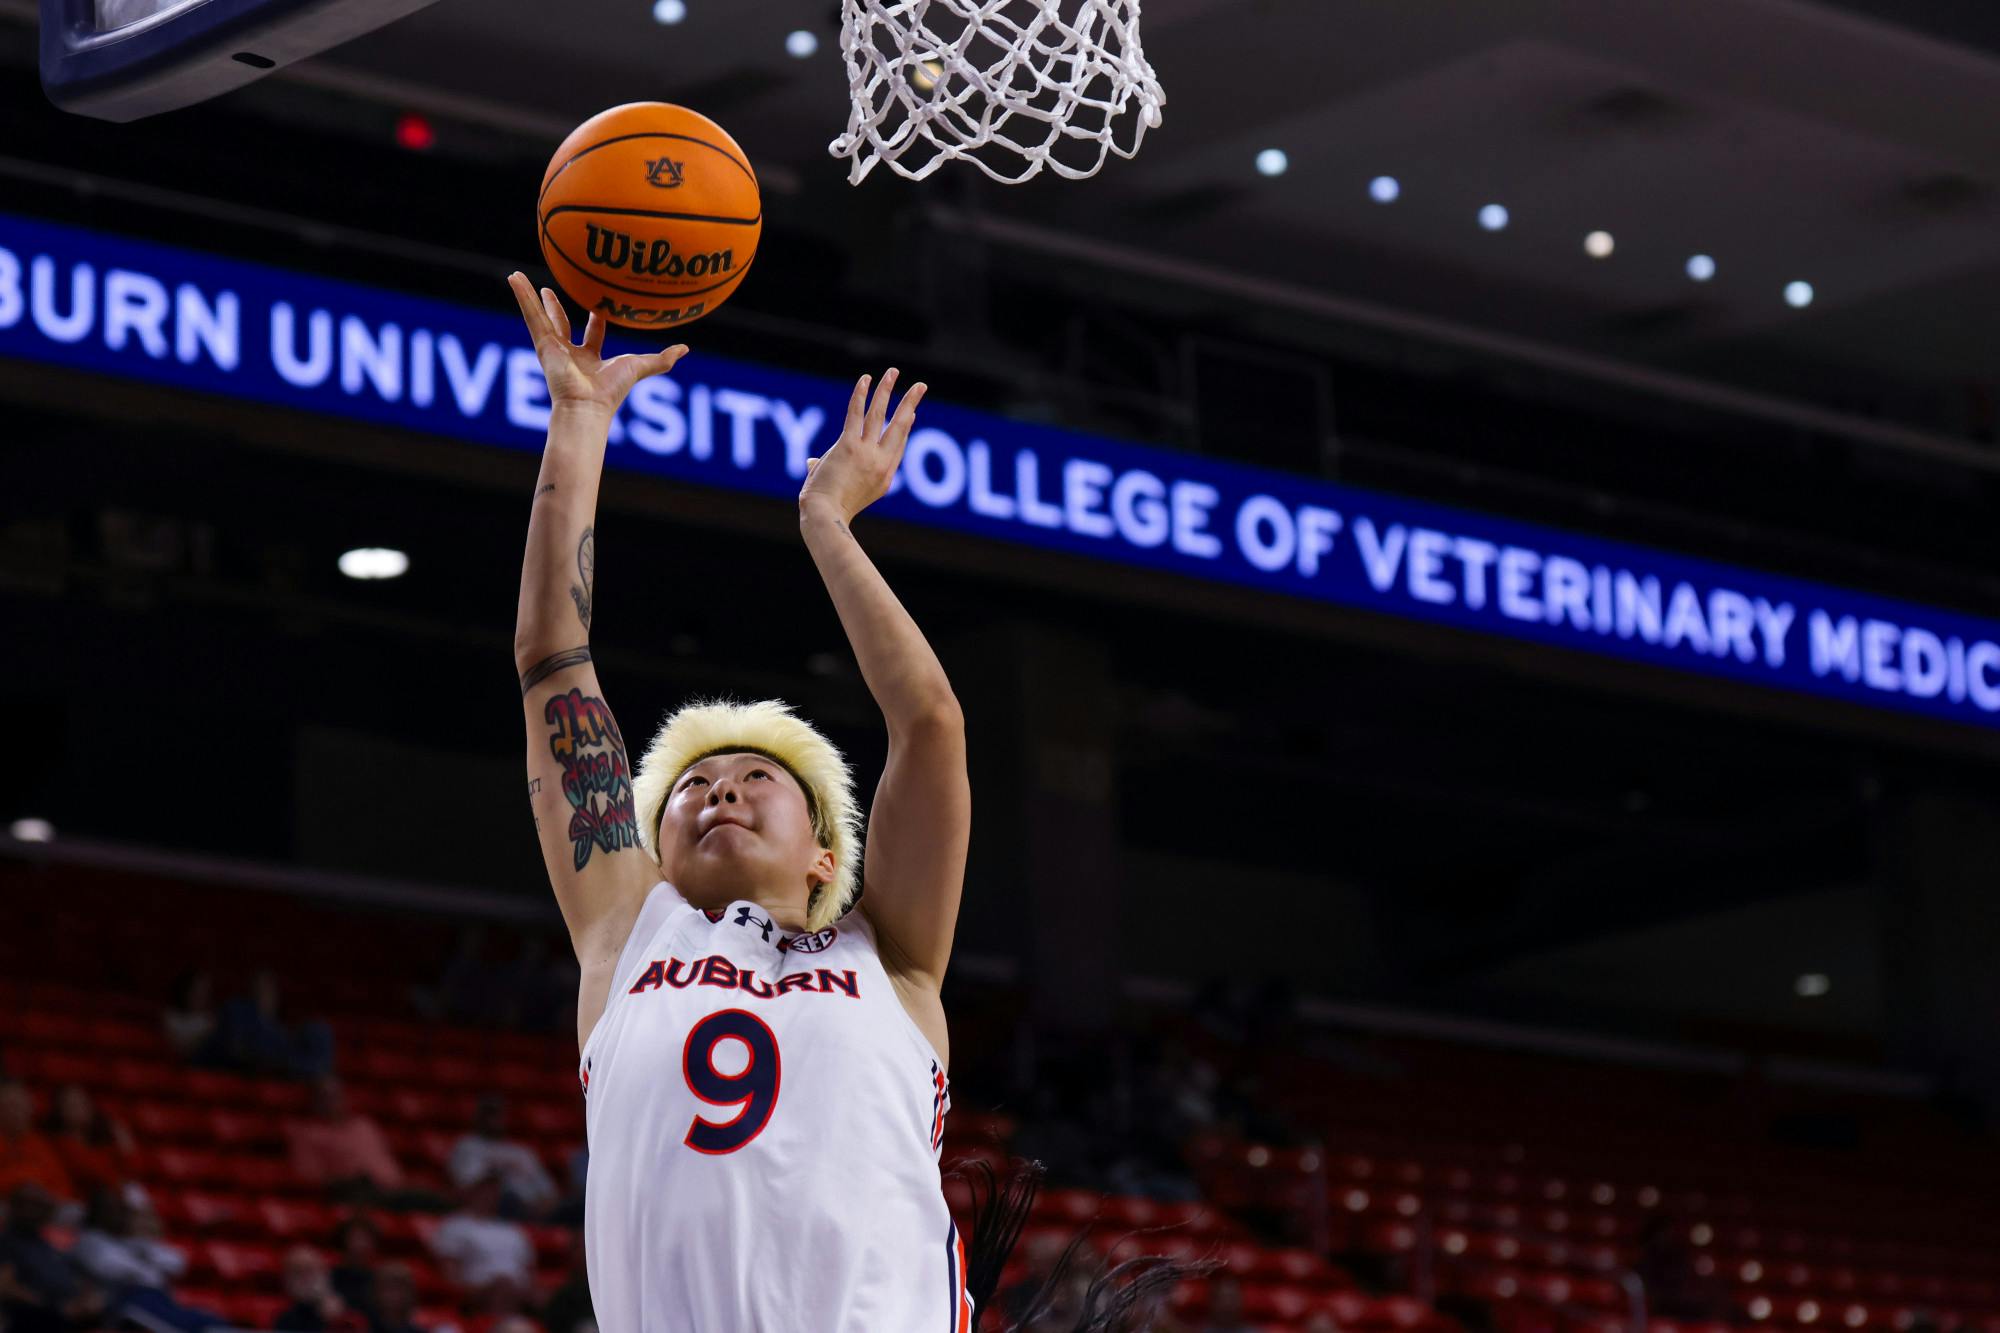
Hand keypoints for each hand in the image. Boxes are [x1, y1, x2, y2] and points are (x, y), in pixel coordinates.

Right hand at [507, 272, 686, 416]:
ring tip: (516, 276)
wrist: (588, 406)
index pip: (594, 334)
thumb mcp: (640, 366)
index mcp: (591, 358)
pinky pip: (530, 314)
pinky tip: (514, 278)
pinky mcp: (542, 344)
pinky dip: (521, 296)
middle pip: (561, 325)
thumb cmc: (612, 391)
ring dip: (528, 297)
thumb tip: (685, 349)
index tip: (600, 303)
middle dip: (555, 308)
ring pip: (539, 316)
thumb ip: (662, 359)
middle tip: (549, 291)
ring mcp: (553, 348)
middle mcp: (569, 353)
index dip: (598, 318)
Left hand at [799, 368, 927, 524]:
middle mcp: (881, 462)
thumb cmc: (829, 508)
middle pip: (900, 426)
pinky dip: (861, 395)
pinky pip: (856, 414)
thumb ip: (828, 470)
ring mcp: (866, 453)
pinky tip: (866, 379)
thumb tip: (811, 461)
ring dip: (887, 390)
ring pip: (880, 415)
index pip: (898, 444)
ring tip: (894, 372)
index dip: (905, 426)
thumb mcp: (838, 491)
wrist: (825, 516)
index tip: (911, 411)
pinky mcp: (849, 446)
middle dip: (910, 402)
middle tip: (920, 386)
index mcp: (884, 476)